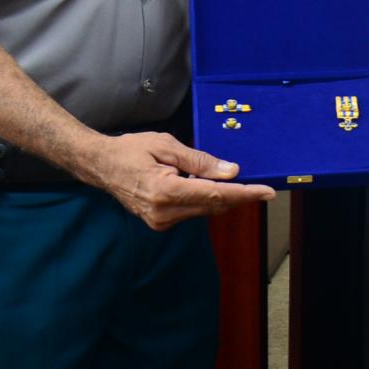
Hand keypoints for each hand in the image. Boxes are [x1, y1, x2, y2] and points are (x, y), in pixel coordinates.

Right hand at [78, 131, 275, 230]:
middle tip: (262, 188)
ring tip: (235, 183)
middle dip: (239, 196)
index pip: (215, 195)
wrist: (101, 166)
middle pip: (214, 206)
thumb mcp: (167, 145)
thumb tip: (231, 171)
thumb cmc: (131, 150)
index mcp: (166, 192)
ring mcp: (161, 222)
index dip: (245, 193)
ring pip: (204, 210)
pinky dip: (205, 200)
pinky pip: (192, 211)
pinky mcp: (160, 223)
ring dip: (222, 198)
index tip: (267, 192)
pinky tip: (208, 186)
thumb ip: (200, 161)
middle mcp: (164, 213)